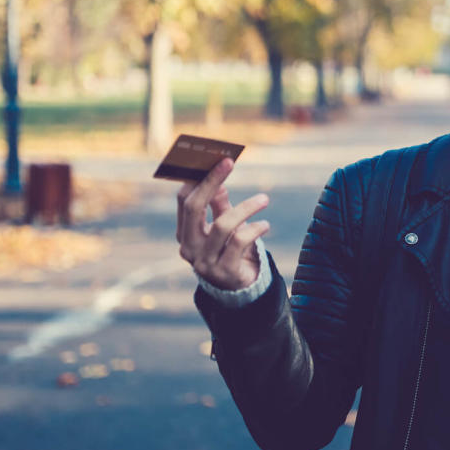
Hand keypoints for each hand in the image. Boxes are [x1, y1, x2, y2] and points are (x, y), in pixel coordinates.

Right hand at [176, 158, 270, 290]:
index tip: (217, 160)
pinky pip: (239, 242)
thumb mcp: (223, 226)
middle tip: (229, 163)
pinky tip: (265, 224)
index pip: (185, 200)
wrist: (239, 289)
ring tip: (264, 199)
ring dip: (245, 207)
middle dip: (211, 182)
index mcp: (184, 233)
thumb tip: (218, 183)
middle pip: (194, 208)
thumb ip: (218, 206)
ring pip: (222, 225)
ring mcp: (204, 262)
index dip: (200, 178)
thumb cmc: (230, 250)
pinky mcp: (224, 272)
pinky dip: (255, 229)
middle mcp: (188, 247)